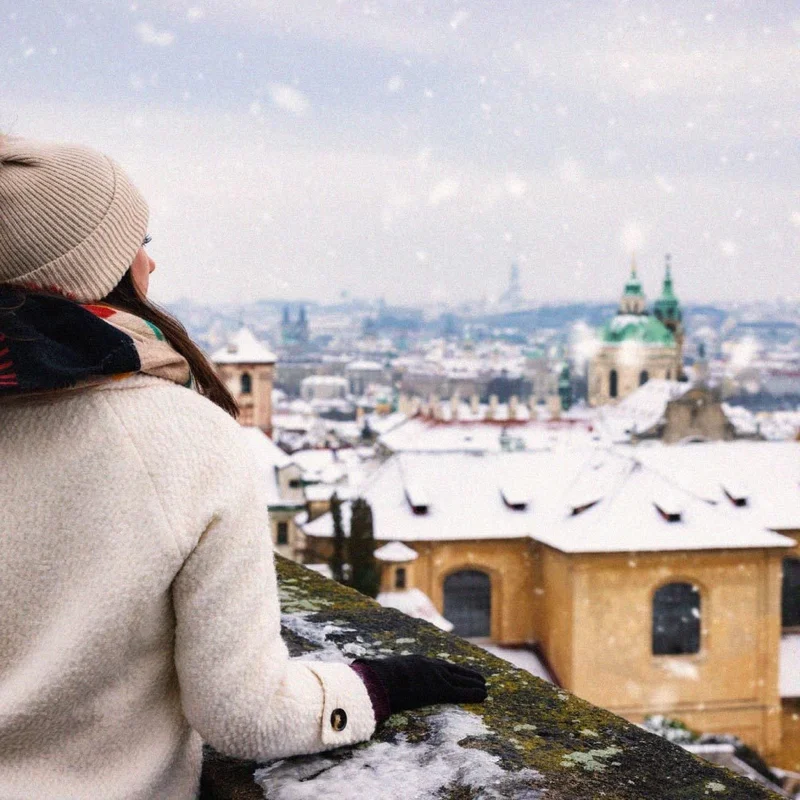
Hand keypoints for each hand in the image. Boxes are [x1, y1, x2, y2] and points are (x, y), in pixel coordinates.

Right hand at [352, 655, 486, 718]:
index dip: (446, 669)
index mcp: (414, 662)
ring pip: (460, 678)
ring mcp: (435, 675)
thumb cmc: (374, 679)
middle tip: (477, 676)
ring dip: (473, 682)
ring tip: (484, 686)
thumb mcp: (375, 674)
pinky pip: (461, 691)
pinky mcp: (440, 688)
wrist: (379, 679)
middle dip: (465, 673)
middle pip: (451, 669)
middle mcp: (427, 665)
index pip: (434, 665)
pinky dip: (473, 693)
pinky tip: (483, 695)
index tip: (452, 670)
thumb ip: (374, 673)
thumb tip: (358, 672)